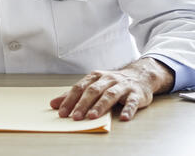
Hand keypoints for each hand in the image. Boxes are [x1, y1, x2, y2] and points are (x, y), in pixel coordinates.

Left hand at [49, 58, 174, 121]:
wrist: (139, 76)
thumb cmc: (111, 83)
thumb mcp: (92, 85)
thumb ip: (74, 94)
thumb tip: (54, 104)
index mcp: (95, 77)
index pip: (80, 88)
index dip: (70, 100)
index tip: (61, 112)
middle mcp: (108, 79)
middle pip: (93, 91)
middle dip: (83, 104)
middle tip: (75, 117)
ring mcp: (123, 86)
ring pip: (110, 95)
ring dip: (100, 106)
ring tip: (92, 116)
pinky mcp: (136, 94)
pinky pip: (132, 102)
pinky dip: (128, 109)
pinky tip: (123, 117)